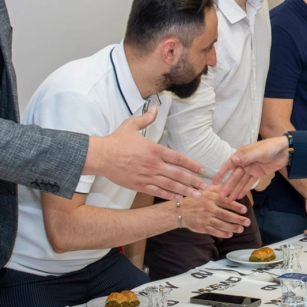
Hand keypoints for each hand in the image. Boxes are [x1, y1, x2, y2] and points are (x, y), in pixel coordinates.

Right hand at [87, 109, 205, 198]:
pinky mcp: (139, 185)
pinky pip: (157, 192)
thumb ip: (146, 118)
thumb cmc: (116, 140)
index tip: (202, 170)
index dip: (192, 165)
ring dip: (185, 191)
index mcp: (155, 150)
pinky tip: (178, 198)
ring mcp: (147, 176)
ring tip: (197, 196)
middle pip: (179, 175)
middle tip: (205, 188)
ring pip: (170, 185)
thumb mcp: (131, 125)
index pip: (179, 158)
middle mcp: (154, 165)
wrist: (101, 156)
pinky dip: (168, 195)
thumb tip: (155, 108)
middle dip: (194, 181)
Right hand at [179, 185, 249, 238]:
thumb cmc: (195, 199)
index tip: (245, 210)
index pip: (225, 202)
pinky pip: (214, 231)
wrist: (180, 210)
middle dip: (237, 219)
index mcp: (210, 198)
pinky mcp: (202, 227)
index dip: (236, 206)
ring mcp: (205, 218)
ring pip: (221, 224)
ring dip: (232, 228)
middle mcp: (208, 208)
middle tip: (247, 222)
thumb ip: (218, 188)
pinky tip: (230, 234)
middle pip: (225, 215)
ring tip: (241, 229)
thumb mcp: (206, 190)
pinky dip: (222, 233)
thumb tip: (231, 186)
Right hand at [214, 137, 289, 200]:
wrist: (285, 150)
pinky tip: (239, 196)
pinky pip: (250, 183)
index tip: (214, 182)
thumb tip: (234, 160)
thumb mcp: (259, 152)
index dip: (221, 173)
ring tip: (229, 199)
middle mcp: (244, 162)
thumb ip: (247, 157)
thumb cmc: (270, 147)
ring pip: (241, 181)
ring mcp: (251, 169)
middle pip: (234, 176)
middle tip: (222, 196)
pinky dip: (245, 189)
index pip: (229, 165)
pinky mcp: (258, 174)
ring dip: (235, 190)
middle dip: (228, 186)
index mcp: (242, 155)